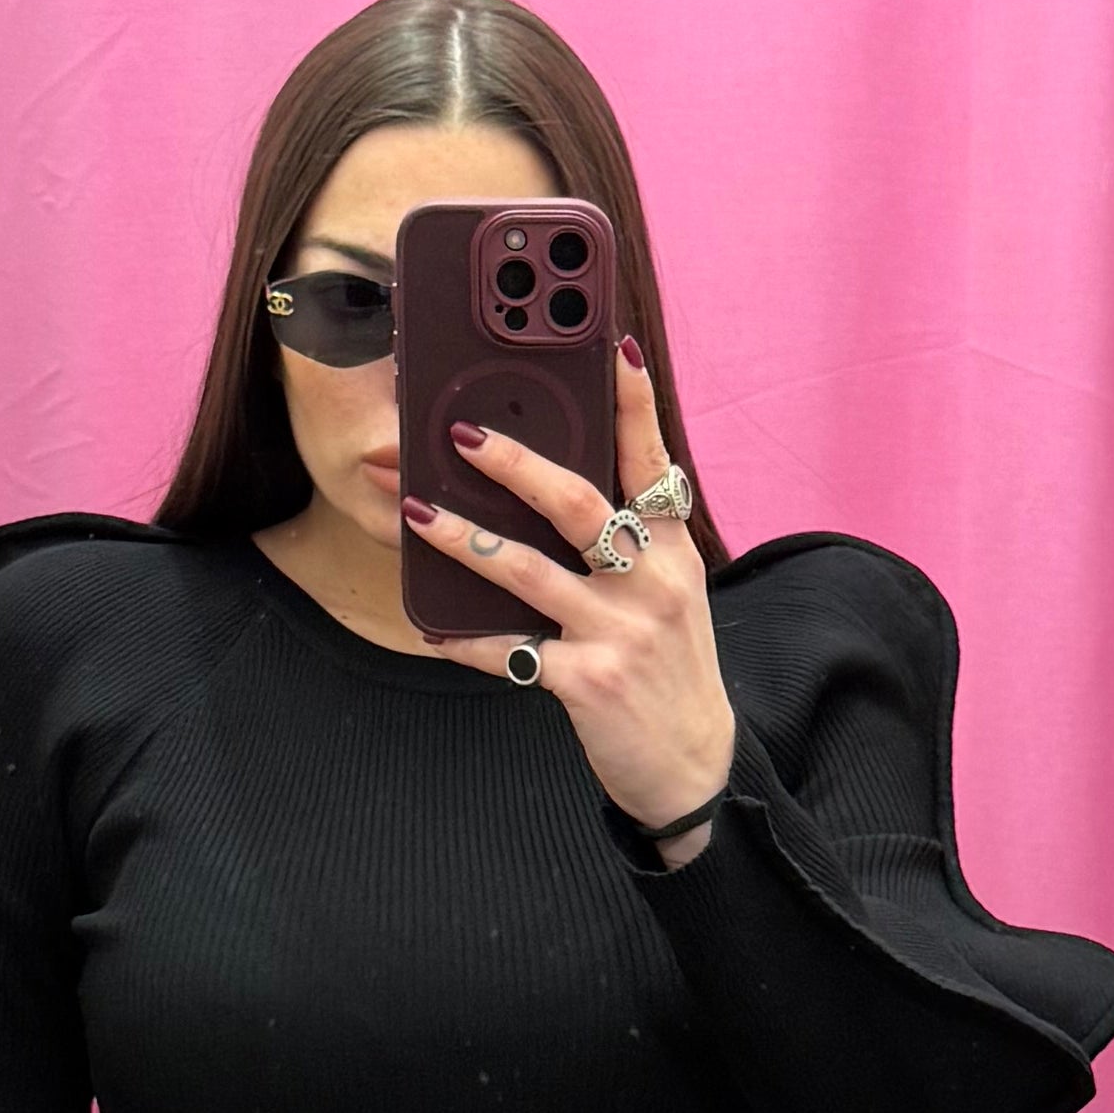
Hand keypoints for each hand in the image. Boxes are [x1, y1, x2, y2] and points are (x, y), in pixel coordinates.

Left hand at [405, 339, 735, 841]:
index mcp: (672, 548)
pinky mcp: (590, 680)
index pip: (653, 458)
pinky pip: (512, 652)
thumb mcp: (669, 593)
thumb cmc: (669, 668)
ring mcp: (621, 631)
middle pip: (579, 503)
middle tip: (460, 438)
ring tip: (417, 514)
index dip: (633, 400)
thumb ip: (627, 542)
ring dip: (466, 539)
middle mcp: (652, 580)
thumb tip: (550, 487)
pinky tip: (435, 628)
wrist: (696, 767)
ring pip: (530, 571)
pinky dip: (468, 640)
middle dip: (514, 464)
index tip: (610, 345)